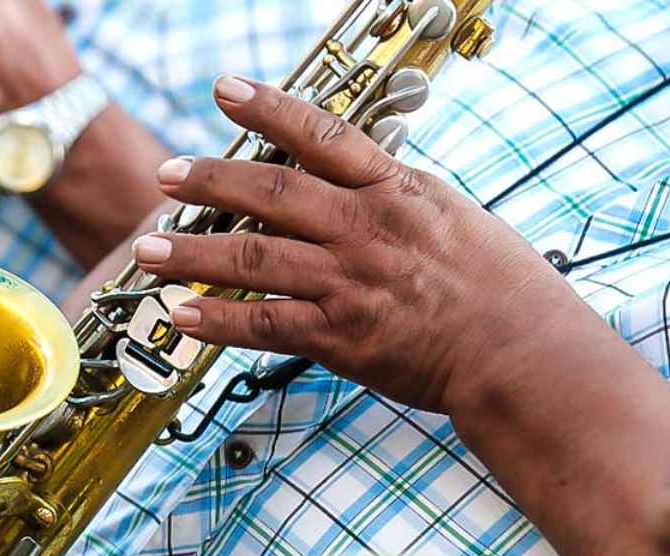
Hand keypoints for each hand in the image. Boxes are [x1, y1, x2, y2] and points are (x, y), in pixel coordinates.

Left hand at [130, 75, 583, 415]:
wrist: (521, 353)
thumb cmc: (496, 287)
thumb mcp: (450, 215)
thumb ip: (392, 193)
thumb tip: (350, 171)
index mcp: (396, 190)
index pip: (322, 136)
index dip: (267, 108)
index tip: (224, 88)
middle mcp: (367, 229)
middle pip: (273, 192)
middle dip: (211, 179)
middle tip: (166, 173)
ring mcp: (350, 283)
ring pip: (255, 258)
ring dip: (193, 252)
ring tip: (148, 249)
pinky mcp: (342, 337)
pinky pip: (266, 325)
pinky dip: (219, 319)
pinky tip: (182, 313)